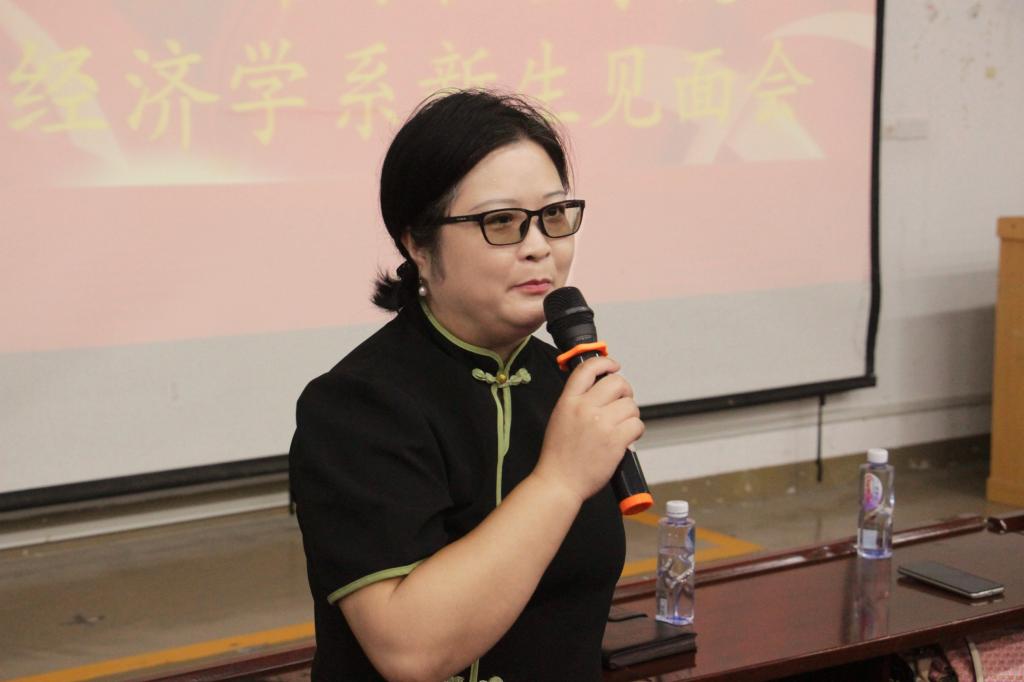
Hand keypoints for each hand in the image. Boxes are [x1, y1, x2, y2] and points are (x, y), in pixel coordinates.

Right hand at [533, 356, 643, 505]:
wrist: (559, 482)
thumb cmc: (559, 456)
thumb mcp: (560, 418)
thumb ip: (577, 401)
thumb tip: (601, 391)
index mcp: (568, 401)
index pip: (588, 368)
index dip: (605, 362)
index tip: (614, 366)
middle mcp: (585, 408)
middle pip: (617, 382)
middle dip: (625, 391)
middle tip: (622, 403)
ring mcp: (601, 423)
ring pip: (630, 405)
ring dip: (630, 415)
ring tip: (621, 427)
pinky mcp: (615, 440)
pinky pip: (637, 425)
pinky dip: (635, 432)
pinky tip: (626, 439)